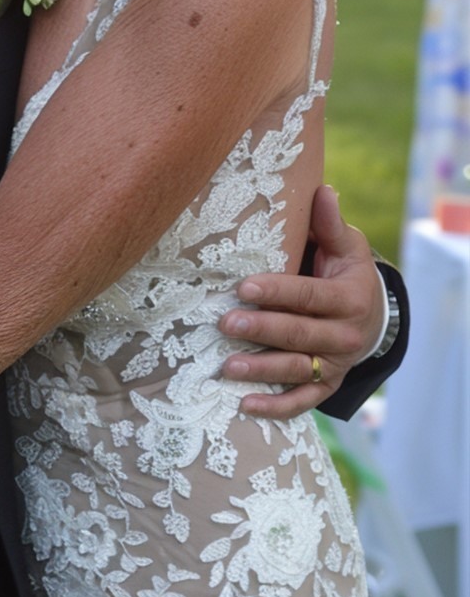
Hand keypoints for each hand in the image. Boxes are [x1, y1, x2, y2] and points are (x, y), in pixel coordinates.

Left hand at [218, 185, 385, 416]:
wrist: (372, 315)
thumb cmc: (346, 272)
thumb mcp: (346, 246)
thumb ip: (330, 223)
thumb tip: (323, 190)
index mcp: (348, 298)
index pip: (309, 295)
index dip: (277, 291)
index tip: (244, 287)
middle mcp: (344, 335)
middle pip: (298, 334)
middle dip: (261, 329)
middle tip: (225, 324)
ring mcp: (334, 364)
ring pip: (296, 370)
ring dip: (262, 370)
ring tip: (227, 366)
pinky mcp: (325, 385)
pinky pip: (302, 401)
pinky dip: (276, 407)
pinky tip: (245, 405)